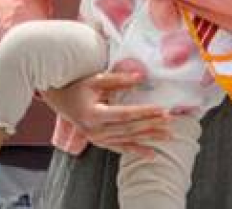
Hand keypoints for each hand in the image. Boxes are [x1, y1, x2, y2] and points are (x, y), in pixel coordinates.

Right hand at [40, 71, 170, 156]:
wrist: (61, 101)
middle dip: (151, 125)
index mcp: (92, 114)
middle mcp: (94, 130)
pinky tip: (152, 154)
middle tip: (170, 120)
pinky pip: (121, 148)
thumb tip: (141, 77)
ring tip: (168, 135)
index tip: (161, 109)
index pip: (123, 114)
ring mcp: (96, 139)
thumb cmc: (78, 88)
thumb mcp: (96, 80)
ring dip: (149, 138)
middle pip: (128, 129)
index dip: (143, 112)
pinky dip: (137, 150)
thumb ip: (119, 79)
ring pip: (127, 139)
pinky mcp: (99, 142)